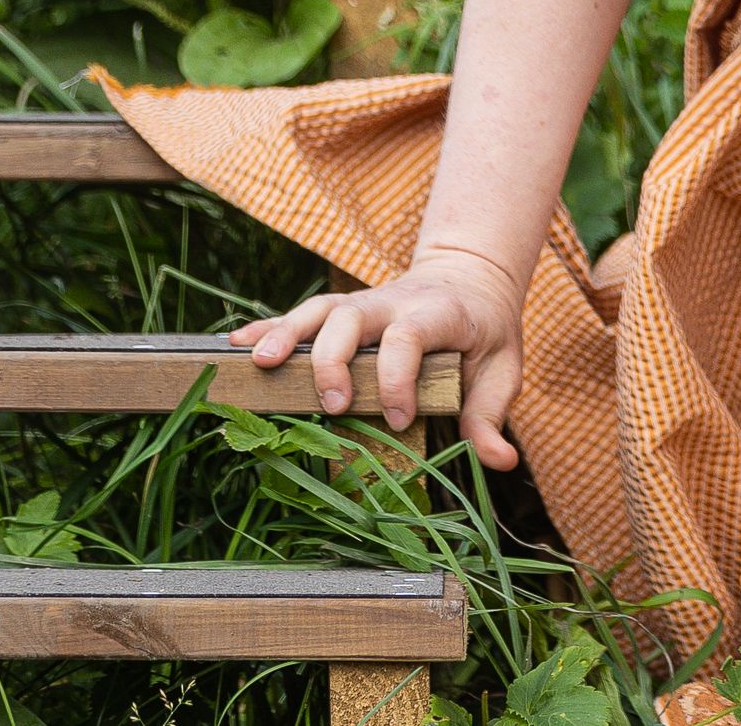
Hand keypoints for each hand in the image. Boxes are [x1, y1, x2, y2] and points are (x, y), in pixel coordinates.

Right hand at [233, 243, 526, 467]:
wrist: (473, 277)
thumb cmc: (485, 334)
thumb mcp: (502, 370)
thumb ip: (492, 416)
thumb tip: (500, 463)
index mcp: (438, 314)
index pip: (409, 337)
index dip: (398, 379)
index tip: (399, 418)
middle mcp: (394, 302)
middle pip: (352, 319)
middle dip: (335, 361)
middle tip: (334, 406)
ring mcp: (364, 302)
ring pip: (319, 310)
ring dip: (287, 335)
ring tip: (259, 364)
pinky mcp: (342, 309)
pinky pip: (300, 314)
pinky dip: (269, 326)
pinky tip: (237, 343)